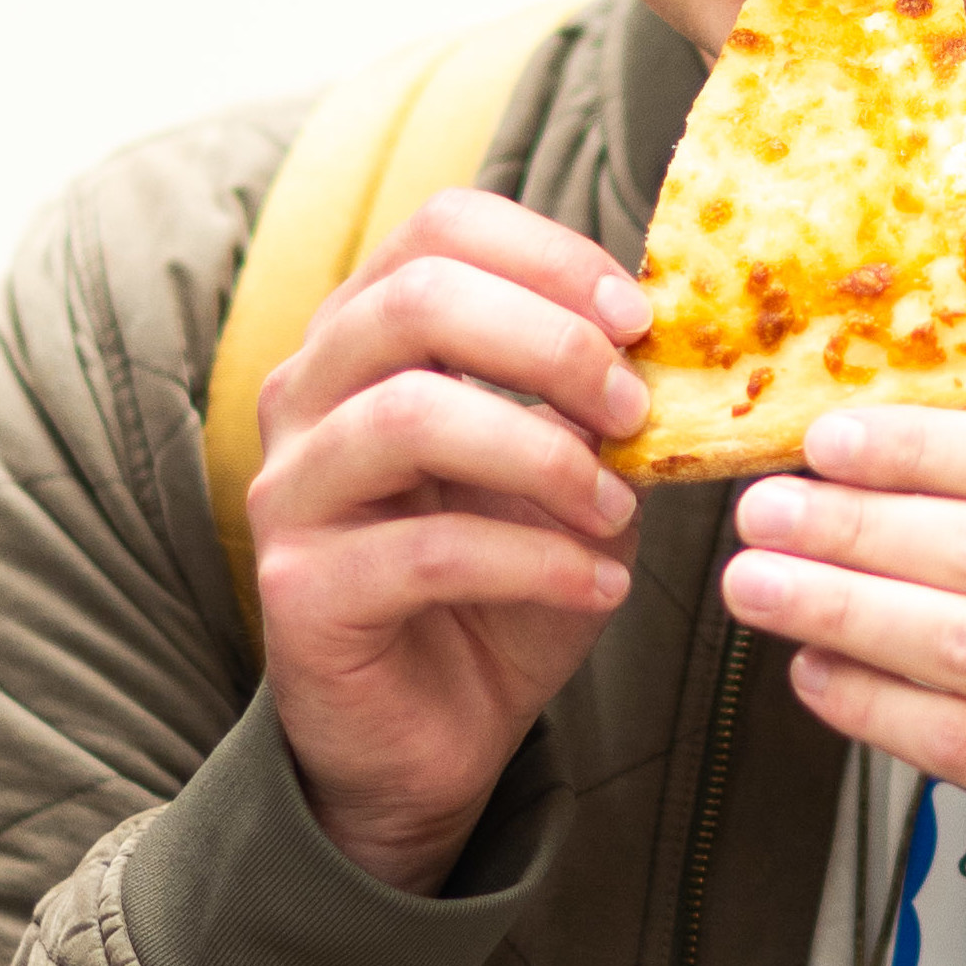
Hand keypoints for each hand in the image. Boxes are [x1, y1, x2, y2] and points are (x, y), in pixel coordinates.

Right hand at [244, 187, 650, 891]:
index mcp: (367, 336)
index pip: (441, 227)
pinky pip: (428, 550)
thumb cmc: (497, 586)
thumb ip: (596, 407)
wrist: (429, 738)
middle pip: (416, 298)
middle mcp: (307, 393)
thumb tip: (675, 346)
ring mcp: (291, 489)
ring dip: (545, 455)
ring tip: (619, 510)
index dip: (550, 255)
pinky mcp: (299, 589)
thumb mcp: (566, 475)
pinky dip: (537, 562)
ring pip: (411, 415)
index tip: (641, 316)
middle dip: (551, 343)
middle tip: (634, 410)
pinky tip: (597, 588)